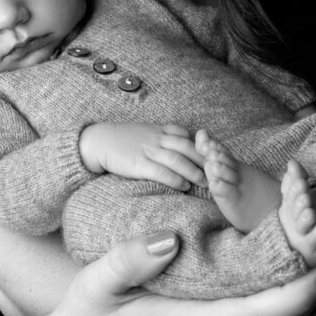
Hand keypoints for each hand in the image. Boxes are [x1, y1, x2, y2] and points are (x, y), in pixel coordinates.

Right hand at [78, 122, 206, 189]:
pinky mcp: (139, 163)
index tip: (214, 158)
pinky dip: (175, 179)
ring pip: (178, 160)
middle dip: (204, 161)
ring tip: (205, 182)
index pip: (188, 136)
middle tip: (217, 172)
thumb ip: (165, 136)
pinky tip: (184, 186)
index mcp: (161, 130)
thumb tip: (184, 143)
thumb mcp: (146, 131)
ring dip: (194, 172)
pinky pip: (161, 171)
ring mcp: (149, 150)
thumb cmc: (123, 139)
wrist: (99, 141)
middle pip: (188, 148)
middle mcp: (158, 138)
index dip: (203, 148)